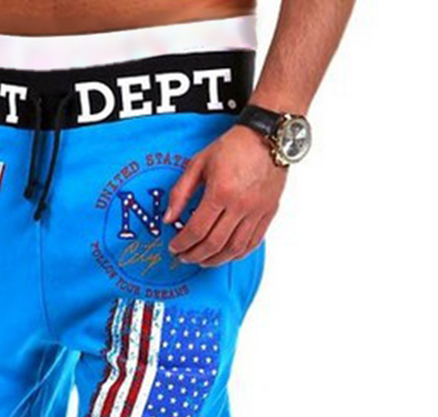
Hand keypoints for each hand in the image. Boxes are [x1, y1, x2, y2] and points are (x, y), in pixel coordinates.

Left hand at [165, 126, 286, 266]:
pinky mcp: (269, 213)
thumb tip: (168, 219)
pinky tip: (226, 255)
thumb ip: (180, 192)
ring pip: (234, 249)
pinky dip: (237, 254)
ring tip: (203, 260)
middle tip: (184, 257)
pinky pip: (253, 243)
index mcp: (220, 191)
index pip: (197, 229)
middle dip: (195, 255)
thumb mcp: (198, 163)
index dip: (182, 243)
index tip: (174, 247)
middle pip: (214, 244)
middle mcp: (240, 205)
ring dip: (215, 260)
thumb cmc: (234, 146)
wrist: (268, 136)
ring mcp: (257, 211)